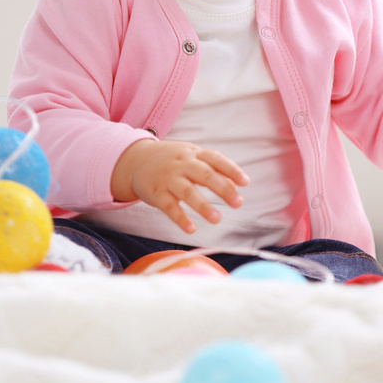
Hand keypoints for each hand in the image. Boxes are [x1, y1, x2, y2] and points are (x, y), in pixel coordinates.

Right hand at [111, 138, 248, 232]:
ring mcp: (168, 178)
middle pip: (204, 175)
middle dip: (223, 189)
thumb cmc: (172, 160)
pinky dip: (180, 218)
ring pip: (187, 191)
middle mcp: (182, 164)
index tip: (245, 182)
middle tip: (238, 203)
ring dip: (203, 206)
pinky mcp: (156, 193)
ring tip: (217, 219)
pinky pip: (169, 207)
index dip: (231, 170)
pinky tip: (191, 229)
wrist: (136, 159)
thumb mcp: (193, 158)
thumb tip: (236, 185)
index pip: (215, 159)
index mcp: (194, 154)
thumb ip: (214, 169)